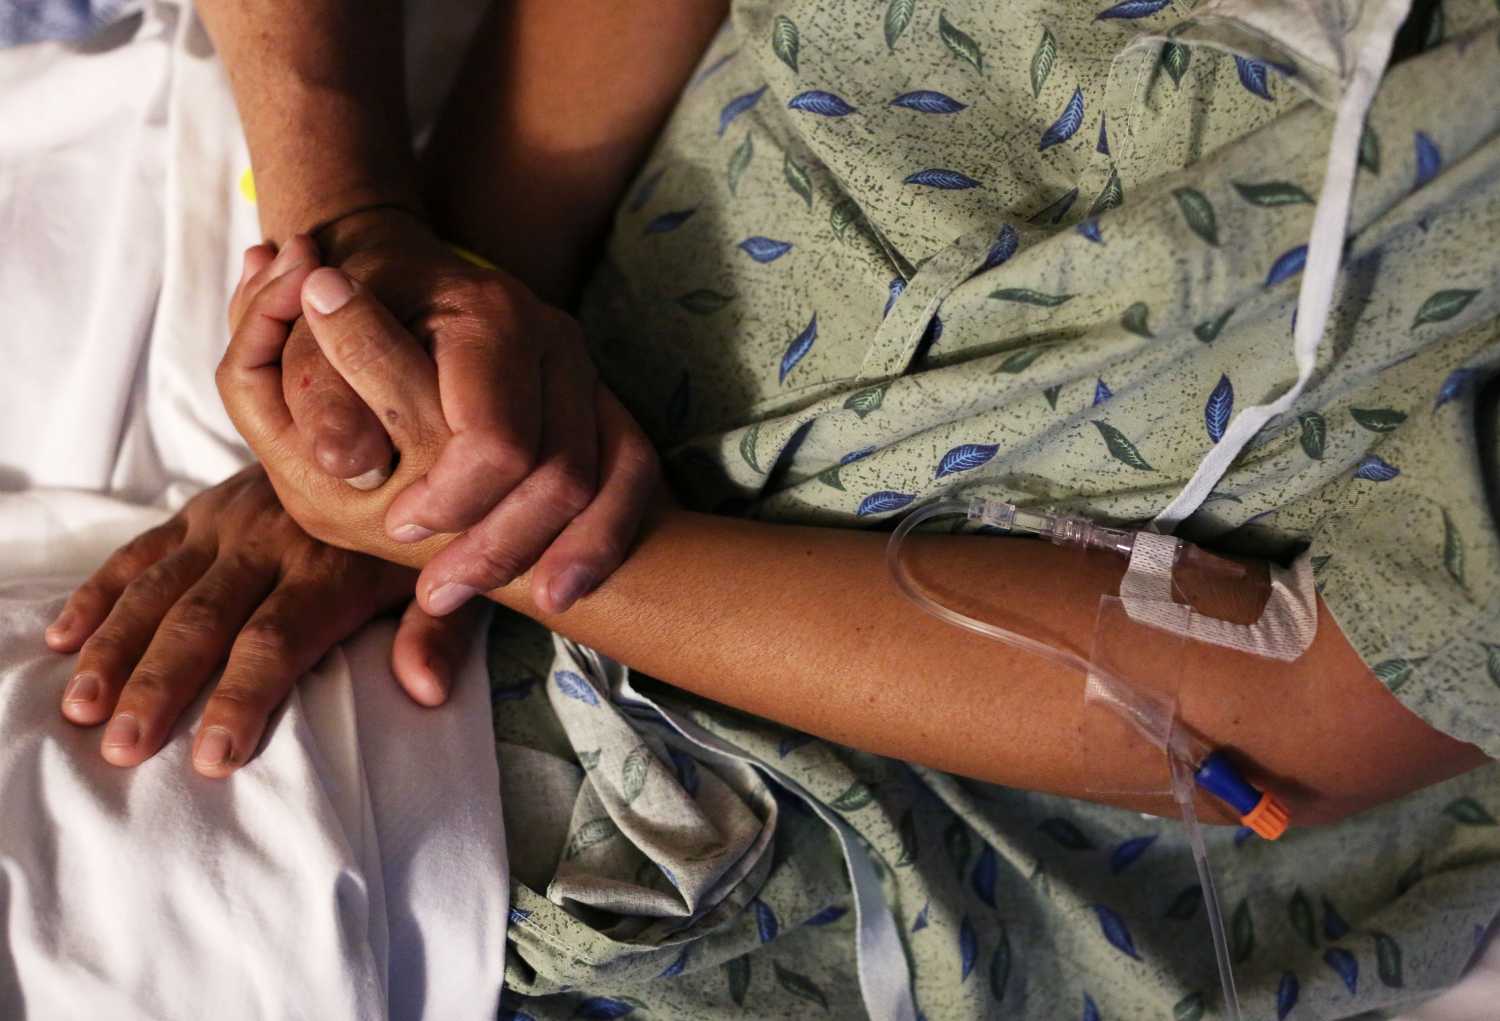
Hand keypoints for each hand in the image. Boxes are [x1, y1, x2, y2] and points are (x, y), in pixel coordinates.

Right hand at [43, 467, 486, 776]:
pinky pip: (140, 551)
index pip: (277, 639)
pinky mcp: (202, 508)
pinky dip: (99, 593)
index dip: (243, 697)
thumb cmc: (423, 528)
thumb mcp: (449, 574)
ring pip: (158, 588)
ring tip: (81, 708)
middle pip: (204, 621)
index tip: (213, 757)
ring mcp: (228, 521)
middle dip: (160, 687)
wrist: (392, 430)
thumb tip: (426, 691)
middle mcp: (270, 541)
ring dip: (115, 649)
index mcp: (331, 566)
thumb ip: (437, 632)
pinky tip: (63, 639)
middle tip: (122, 748)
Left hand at [259, 208, 658, 614]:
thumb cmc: (347, 310)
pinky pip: (632, 476)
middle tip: (434, 588)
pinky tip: (556, 590)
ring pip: (603, 483)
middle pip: (560, 473)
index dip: (450, 500)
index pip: (496, 439)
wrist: (401, 274)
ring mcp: (586, 371)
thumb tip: (357, 467)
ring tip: (481, 596)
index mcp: (488, 316)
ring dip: (549, 556)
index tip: (398, 528)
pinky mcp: (601, 400)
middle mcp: (554, 338)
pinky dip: (601, 539)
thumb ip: (320, 395)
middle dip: (499, 547)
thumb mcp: (310, 338)